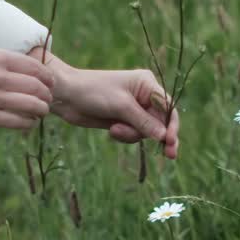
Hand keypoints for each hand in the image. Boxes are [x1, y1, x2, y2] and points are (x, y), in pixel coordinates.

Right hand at [0, 51, 53, 129]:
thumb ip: (6, 64)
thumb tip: (29, 74)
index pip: (36, 67)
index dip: (48, 78)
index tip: (50, 84)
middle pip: (37, 87)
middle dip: (47, 96)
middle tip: (48, 100)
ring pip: (31, 105)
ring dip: (41, 111)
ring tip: (41, 112)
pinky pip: (16, 121)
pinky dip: (28, 123)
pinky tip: (29, 123)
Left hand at [44, 54, 180, 158]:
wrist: (66, 96)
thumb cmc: (93, 92)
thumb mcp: (121, 106)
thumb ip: (144, 122)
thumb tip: (165, 137)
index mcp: (147, 84)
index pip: (168, 107)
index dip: (173, 125)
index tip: (171, 141)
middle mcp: (143, 96)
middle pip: (160, 122)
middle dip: (156, 135)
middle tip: (170, 155)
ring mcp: (133, 109)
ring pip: (146, 131)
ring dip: (132, 135)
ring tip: (115, 130)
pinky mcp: (123, 120)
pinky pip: (134, 134)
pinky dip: (125, 136)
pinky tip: (112, 130)